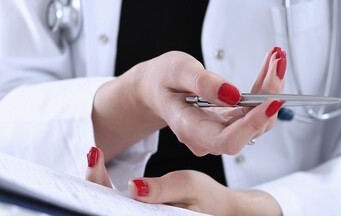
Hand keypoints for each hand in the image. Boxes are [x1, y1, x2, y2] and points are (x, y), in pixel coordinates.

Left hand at [86, 147, 281, 215]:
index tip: (94, 156)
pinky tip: (103, 172)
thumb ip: (162, 189)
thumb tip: (134, 188)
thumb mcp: (189, 185)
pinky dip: (105, 189)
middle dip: (94, 182)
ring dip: (98, 185)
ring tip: (96, 161)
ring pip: (107, 206)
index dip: (98, 182)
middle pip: (105, 207)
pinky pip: (115, 205)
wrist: (223, 208)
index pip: (112, 206)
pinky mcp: (140, 215)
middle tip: (93, 156)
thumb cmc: (208, 197)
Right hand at [92, 47, 286, 158]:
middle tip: (278, 62)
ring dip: (272, 89)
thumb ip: (202, 83)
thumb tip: (233, 94)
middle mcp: (209, 137)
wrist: (157, 88)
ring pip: (259, 119)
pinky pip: (256, 110)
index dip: (253, 124)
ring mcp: (223, 132)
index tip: (273, 100)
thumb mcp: (176, 71)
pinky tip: (270, 66)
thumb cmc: (162, 80)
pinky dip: (266, 88)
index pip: (228, 139)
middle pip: (251, 128)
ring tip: (276, 58)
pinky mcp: (233, 123)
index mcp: (190, 129)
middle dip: (270, 96)